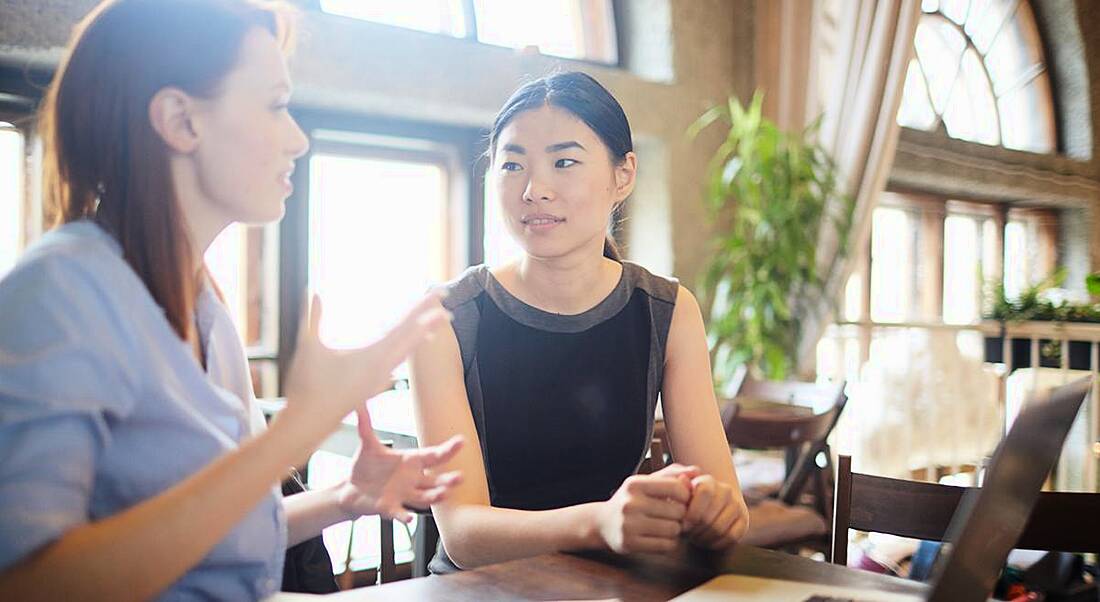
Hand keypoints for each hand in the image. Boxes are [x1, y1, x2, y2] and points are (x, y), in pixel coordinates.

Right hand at [281, 293, 450, 432]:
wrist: (309, 424)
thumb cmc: (308, 387)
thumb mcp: (309, 348)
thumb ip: (313, 319)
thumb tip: (312, 292)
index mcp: (373, 355)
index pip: (405, 326)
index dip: (422, 308)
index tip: (438, 294)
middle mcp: (382, 367)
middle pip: (412, 336)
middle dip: (429, 317)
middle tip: (444, 299)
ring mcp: (379, 378)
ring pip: (406, 351)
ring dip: (420, 334)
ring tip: (434, 324)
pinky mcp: (373, 385)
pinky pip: (396, 362)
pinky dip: (406, 350)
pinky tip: (408, 349)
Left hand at [337, 403, 463, 522]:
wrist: (351, 488)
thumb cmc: (366, 466)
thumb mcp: (367, 444)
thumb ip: (366, 425)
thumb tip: (359, 402)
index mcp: (411, 461)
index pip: (434, 455)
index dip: (448, 449)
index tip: (461, 441)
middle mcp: (412, 479)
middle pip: (436, 480)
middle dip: (448, 480)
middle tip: (460, 477)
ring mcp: (403, 495)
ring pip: (425, 497)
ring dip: (434, 496)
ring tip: (444, 494)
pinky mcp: (390, 508)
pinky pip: (400, 513)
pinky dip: (404, 517)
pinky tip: (409, 519)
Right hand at [596, 463, 698, 553]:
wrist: (602, 523)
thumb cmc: (631, 500)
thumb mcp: (647, 481)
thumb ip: (673, 474)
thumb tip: (696, 471)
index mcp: (635, 484)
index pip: (677, 488)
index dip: (686, 496)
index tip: (680, 500)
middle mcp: (630, 503)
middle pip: (678, 512)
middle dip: (680, 515)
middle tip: (673, 516)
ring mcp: (628, 525)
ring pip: (673, 530)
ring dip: (675, 530)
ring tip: (666, 526)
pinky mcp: (629, 544)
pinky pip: (665, 546)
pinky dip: (669, 543)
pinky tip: (660, 538)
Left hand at [681, 474, 748, 548]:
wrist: (707, 508)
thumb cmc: (686, 502)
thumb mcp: (678, 493)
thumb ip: (678, 486)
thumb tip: (683, 478)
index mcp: (708, 481)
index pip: (704, 493)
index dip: (692, 512)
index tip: (682, 524)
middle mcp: (726, 490)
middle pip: (709, 516)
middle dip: (695, 529)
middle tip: (687, 534)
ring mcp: (737, 505)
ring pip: (719, 529)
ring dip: (704, 538)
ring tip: (695, 537)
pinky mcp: (744, 521)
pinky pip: (731, 537)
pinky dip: (717, 543)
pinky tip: (707, 541)